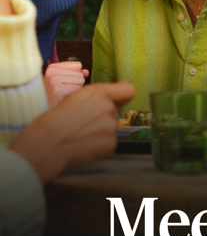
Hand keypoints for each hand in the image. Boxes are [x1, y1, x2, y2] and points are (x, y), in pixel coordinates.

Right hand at [10, 81, 134, 183]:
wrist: (48, 143)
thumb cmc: (55, 121)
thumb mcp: (74, 98)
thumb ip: (96, 97)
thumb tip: (113, 100)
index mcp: (98, 93)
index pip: (128, 90)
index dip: (124, 94)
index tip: (120, 98)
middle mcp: (108, 108)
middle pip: (114, 112)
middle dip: (102, 116)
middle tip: (82, 123)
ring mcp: (111, 127)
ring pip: (110, 127)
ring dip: (100, 130)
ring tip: (79, 135)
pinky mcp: (111, 144)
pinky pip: (108, 142)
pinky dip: (98, 144)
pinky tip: (83, 144)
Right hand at [44, 60, 88, 106]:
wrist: (45, 111)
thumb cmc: (55, 96)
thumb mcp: (63, 81)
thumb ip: (75, 74)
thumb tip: (86, 72)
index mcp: (52, 67)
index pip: (78, 65)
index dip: (76, 76)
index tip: (66, 83)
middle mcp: (52, 72)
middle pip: (80, 74)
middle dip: (76, 84)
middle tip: (65, 91)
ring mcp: (54, 81)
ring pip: (80, 81)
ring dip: (75, 90)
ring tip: (64, 95)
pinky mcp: (58, 90)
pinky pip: (77, 89)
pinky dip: (74, 95)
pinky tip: (65, 99)